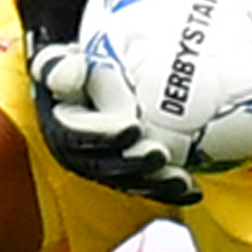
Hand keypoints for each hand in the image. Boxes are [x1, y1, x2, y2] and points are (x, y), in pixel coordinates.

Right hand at [26, 40, 200, 207]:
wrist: (86, 79)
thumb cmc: (76, 66)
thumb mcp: (59, 60)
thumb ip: (59, 64)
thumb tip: (69, 74)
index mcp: (61, 129)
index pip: (77, 138)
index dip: (105, 136)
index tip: (134, 127)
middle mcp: (79, 156)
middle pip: (106, 168)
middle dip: (135, 165)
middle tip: (160, 154)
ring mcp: (104, 168)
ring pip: (129, 183)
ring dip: (155, 184)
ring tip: (181, 179)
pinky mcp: (126, 174)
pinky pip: (147, 188)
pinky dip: (170, 191)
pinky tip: (193, 191)